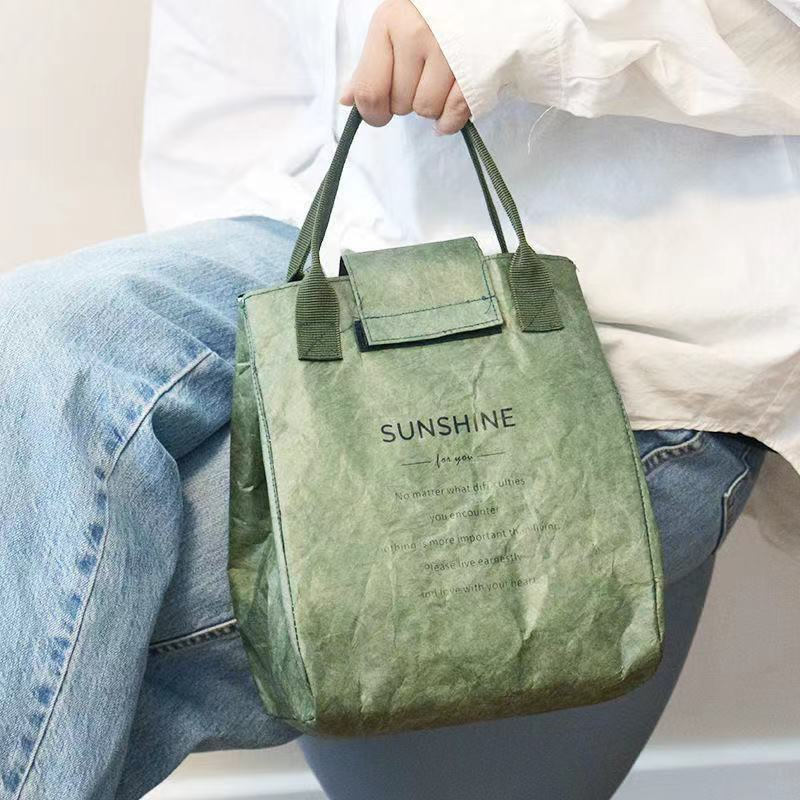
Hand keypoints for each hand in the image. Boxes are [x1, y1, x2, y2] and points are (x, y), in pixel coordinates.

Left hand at [340, 0, 470, 133]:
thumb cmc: (431, 14)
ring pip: (427, 110)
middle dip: (407, 101)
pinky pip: (454, 114)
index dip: (372, 113)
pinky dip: (449, 120)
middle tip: (420, 80)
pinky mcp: (475, 69)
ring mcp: (448, 51)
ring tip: (439, 83)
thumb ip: (369, 65)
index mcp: (389, 22)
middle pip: (400, 104)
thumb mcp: (393, 25)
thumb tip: (347, 100)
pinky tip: (448, 110)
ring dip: (431, 106)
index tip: (380, 113)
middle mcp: (417, 34)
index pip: (370, 91)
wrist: (480, 0)